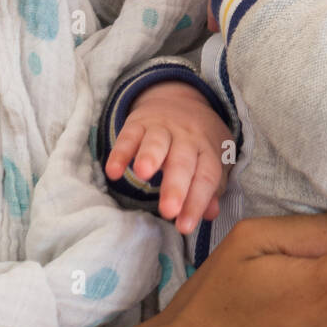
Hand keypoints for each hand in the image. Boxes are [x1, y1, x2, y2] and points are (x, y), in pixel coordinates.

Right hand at [104, 81, 231, 232]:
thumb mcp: (214, 161)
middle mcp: (188, 137)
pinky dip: (120, 152)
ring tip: (143, 174)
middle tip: (168, 210)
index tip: (185, 227)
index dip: (197, 202)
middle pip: (183, 162)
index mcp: (210, 149)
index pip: (206, 177)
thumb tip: (210, 213)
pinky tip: (113, 171)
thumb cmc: (198, 142)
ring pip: (157, 142)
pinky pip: (128, 136)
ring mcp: (163, 128)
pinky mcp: (139, 122)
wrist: (180, 99)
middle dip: (175, 186)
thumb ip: (211, 188)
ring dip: (150, 156)